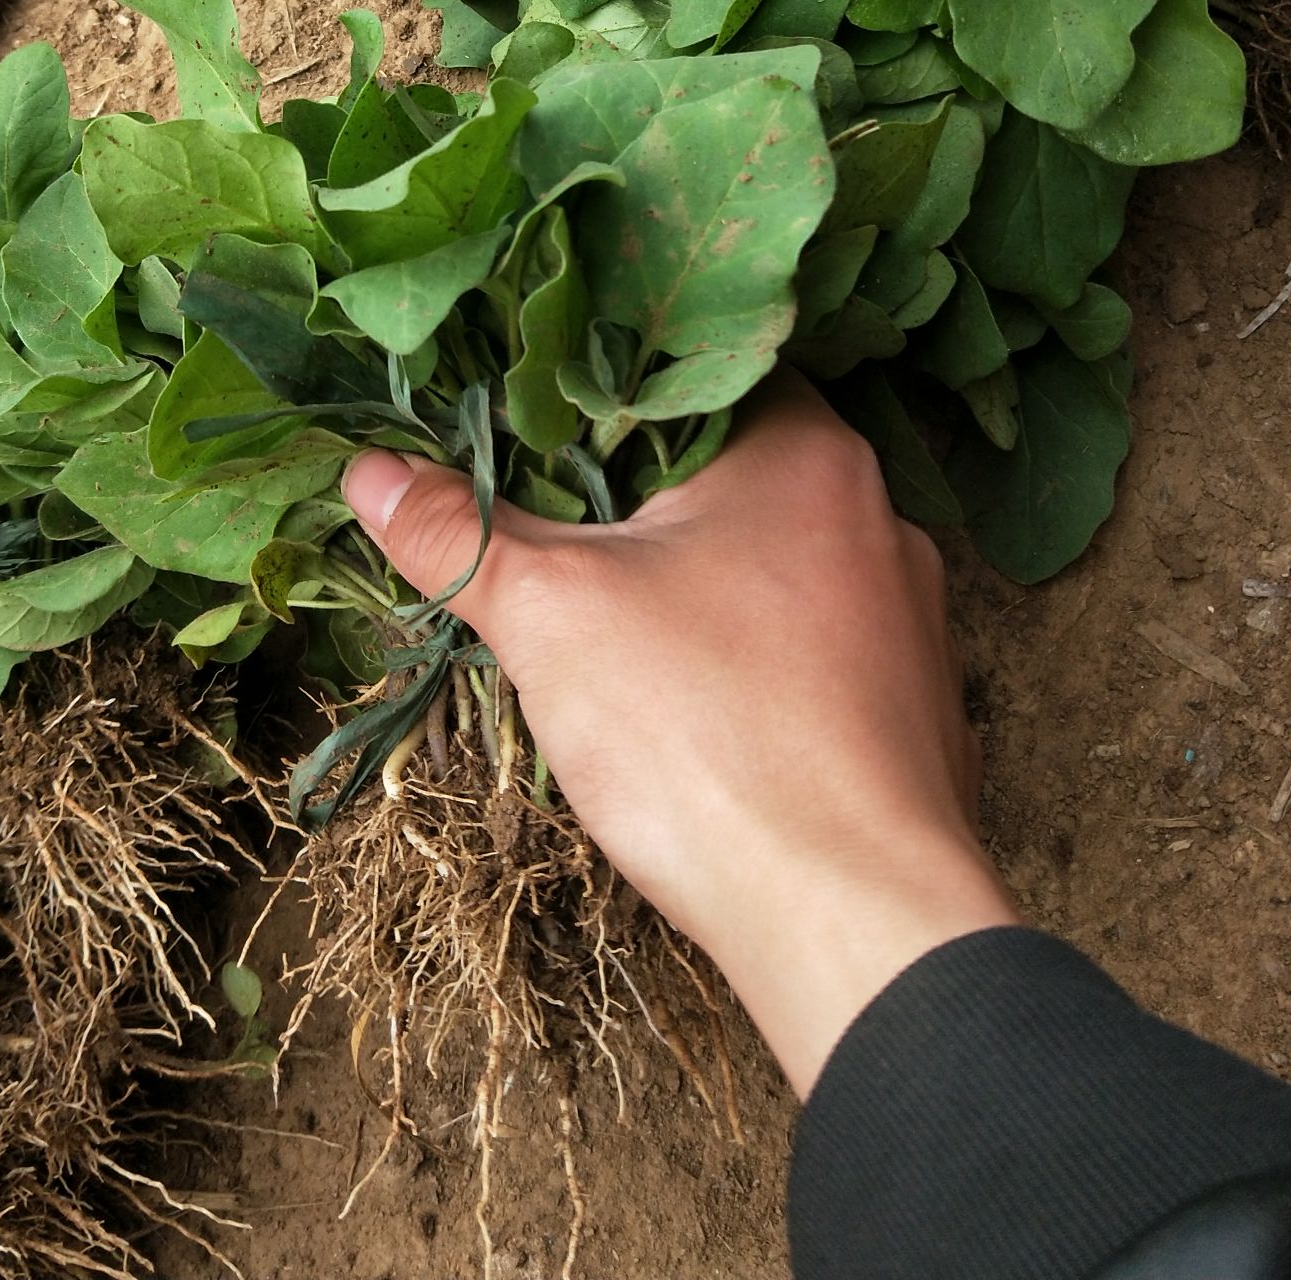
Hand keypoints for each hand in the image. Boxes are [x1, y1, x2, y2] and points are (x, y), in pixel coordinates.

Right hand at [341, 375, 1016, 1095]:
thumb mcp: (550, 614)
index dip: (611, 392)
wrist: (853, 919)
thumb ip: (460, 534)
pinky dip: (758, 665)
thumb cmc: (706, 731)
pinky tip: (700, 710)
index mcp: (807, 451)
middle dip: (645, 503)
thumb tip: (368, 470)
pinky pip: (821, 655)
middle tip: (555, 523)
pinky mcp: (921, 711)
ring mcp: (914, 618)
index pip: (703, 371)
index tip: (537, 424)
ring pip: (781, 568)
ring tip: (617, 623)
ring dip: (704, 586)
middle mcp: (880, 514)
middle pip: (739, 472)